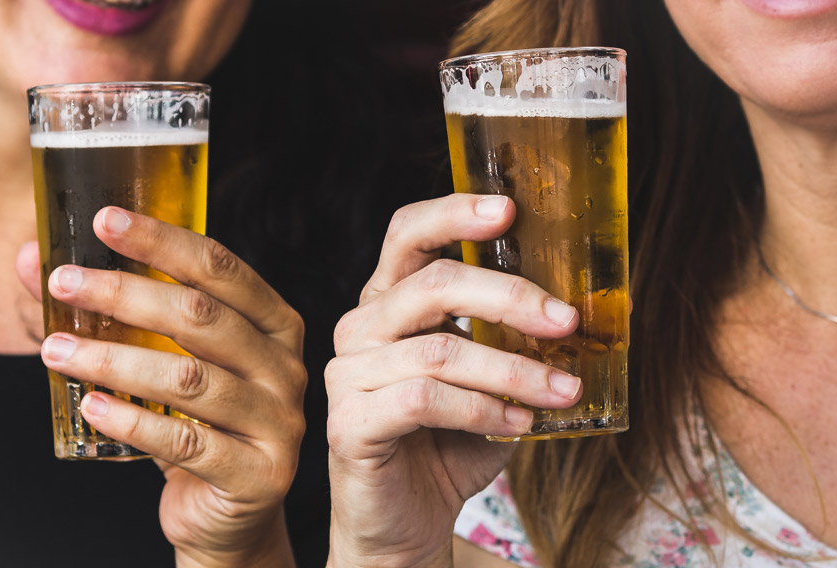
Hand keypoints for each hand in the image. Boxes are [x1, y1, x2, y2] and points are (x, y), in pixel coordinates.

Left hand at [17, 207, 304, 567]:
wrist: (229, 510)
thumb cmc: (197, 421)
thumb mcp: (165, 358)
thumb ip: (112, 310)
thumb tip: (29, 260)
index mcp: (274, 323)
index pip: (220, 267)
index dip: (161, 240)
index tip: (103, 221)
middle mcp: (284, 366)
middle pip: (201, 317)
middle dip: (124, 293)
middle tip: (62, 283)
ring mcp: (277, 422)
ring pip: (188, 378)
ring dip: (113, 359)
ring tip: (55, 351)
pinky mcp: (257, 474)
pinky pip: (186, 443)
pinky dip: (132, 421)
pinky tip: (88, 406)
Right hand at [325, 194, 581, 566]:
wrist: (408, 521)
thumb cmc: (450, 443)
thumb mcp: (490, 380)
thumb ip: (514, 340)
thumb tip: (586, 310)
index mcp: (389, 302)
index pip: (408, 235)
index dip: (453, 214)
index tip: (508, 209)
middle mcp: (361, 328)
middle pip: (430, 284)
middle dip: (508, 297)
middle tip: (566, 321)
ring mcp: (349, 374)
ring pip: (439, 350)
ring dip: (514, 370)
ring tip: (563, 390)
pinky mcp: (350, 422)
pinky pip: (425, 400)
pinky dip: (482, 410)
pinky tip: (519, 424)